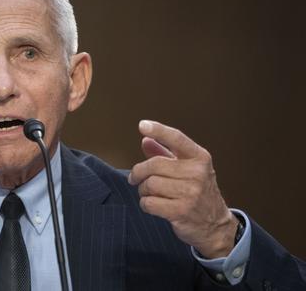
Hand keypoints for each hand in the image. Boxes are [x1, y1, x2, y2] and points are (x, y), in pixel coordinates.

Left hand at [128, 120, 238, 257]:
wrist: (215, 225)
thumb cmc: (198, 192)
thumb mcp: (188, 169)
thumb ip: (166, 154)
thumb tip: (146, 140)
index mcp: (199, 158)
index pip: (176, 138)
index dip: (158, 130)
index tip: (142, 125)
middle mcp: (197, 173)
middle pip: (154, 165)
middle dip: (139, 172)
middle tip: (136, 178)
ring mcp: (191, 193)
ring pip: (149, 184)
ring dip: (143, 190)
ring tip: (149, 193)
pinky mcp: (181, 211)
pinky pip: (149, 202)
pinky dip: (145, 204)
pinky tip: (152, 204)